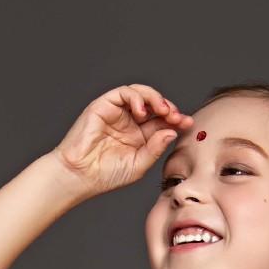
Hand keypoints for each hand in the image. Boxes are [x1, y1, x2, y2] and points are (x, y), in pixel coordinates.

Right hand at [50, 84, 190, 198]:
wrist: (80, 175)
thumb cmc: (105, 175)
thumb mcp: (138, 165)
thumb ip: (155, 149)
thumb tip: (172, 132)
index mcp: (139, 137)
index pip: (162, 123)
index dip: (176, 120)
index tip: (188, 124)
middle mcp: (129, 122)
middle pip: (155, 106)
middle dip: (169, 109)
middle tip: (177, 116)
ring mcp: (117, 112)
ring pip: (141, 94)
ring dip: (156, 98)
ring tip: (163, 110)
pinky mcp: (104, 105)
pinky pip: (124, 92)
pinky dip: (137, 97)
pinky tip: (142, 110)